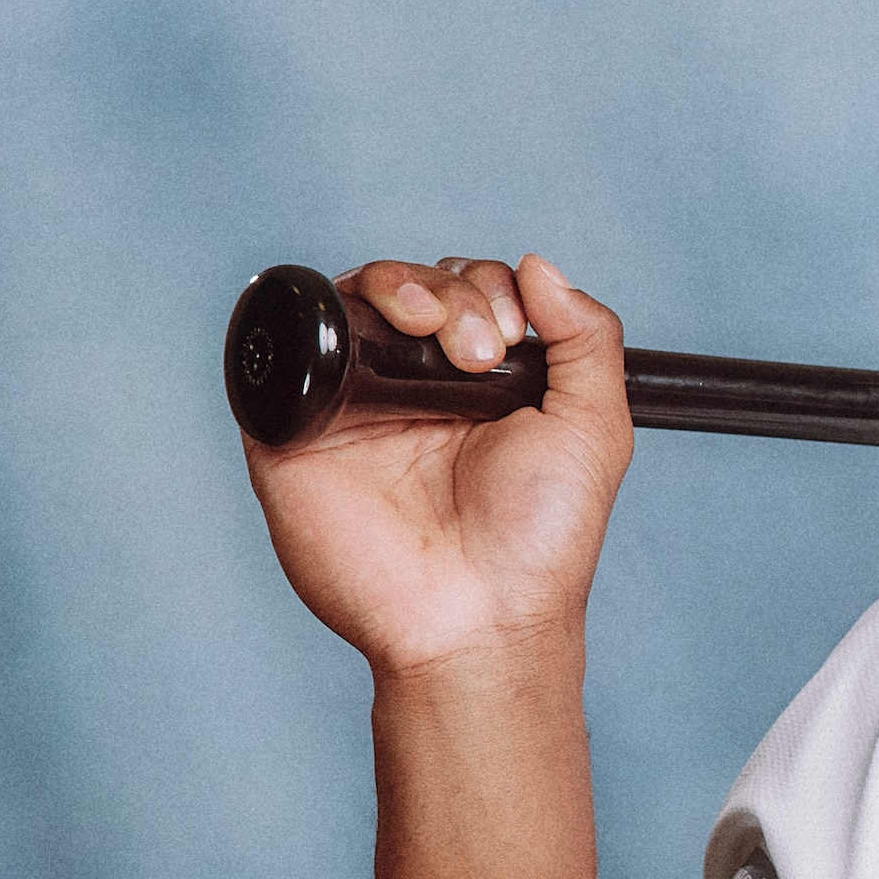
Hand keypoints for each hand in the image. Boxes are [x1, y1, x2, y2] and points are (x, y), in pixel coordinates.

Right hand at [241, 254, 634, 682]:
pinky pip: (283, 349)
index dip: (491, 290)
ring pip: (353, 301)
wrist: (477, 613)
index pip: (471, 293)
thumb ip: (586, 339)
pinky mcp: (294, 431)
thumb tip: (539, 266)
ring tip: (434, 332)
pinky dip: (319, 317)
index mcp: (481, 388)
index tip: (513, 338)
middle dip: (453, 292)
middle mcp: (414, 391)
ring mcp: (352, 406)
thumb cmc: (540, 539)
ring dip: (398, 286)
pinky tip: (370, 333)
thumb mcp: (595, 428)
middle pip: (413, 286)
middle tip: (478, 350)